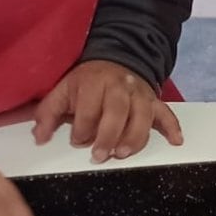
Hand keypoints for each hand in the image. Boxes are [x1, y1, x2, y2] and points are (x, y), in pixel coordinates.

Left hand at [32, 59, 183, 162]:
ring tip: (124, 153)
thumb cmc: (86, 82)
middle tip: (100, 155)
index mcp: (93, 82)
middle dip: (108, 135)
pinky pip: (166, 113)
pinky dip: (172, 126)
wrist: (115, 59)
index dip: (82, 127)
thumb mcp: (63, 90)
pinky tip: (176, 141)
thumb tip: (39, 138)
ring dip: (135, 136)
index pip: (89, 107)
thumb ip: (48, 114)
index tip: (77, 140)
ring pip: (142, 115)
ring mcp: (139, 94)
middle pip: (117, 111)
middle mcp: (119, 86)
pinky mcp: (154, 100)